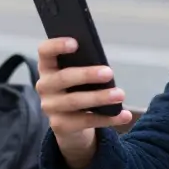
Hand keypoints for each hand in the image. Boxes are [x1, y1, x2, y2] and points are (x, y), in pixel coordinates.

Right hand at [35, 37, 133, 168]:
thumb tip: (104, 67)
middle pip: (63, 78)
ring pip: (75, 101)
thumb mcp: (78, 75)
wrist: (70, 122)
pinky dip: (108, 118)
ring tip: (120, 95)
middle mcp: (44, 86)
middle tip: (109, 73)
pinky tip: (124, 115)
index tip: (76, 43)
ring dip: (99, 98)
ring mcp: (50, 107)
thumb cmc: (78, 88)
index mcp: (48, 66)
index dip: (57, 46)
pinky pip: (85, 121)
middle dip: (87, 74)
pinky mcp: (59, 125)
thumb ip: (84, 66)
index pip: (45, 51)